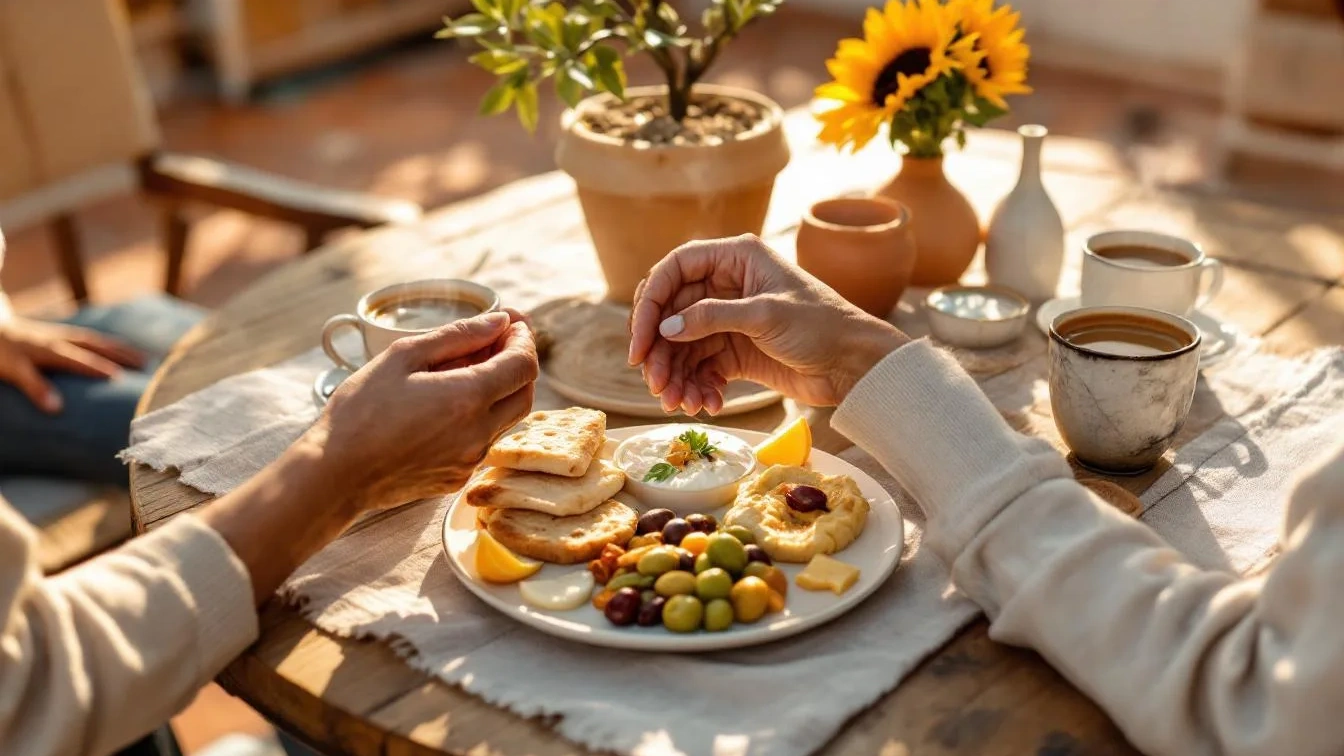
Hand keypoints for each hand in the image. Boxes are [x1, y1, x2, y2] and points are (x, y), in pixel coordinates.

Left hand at [0, 318, 145, 412]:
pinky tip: (119, 350)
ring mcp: (65, 335)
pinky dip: (110, 344)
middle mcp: (63, 340)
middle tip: (146, 364)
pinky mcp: (64, 334)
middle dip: (122, 355)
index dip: (99, 368)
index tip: (120, 379)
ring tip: (143, 358)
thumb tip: (57, 409)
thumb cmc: (2, 353)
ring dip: (122, 348)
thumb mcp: (14, 371)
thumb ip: (35, 388)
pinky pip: (93, 339)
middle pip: (98, 346)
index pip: (81, 360)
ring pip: (99, 341)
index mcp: (52, 350)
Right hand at [312, 310, 538, 511]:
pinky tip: (448, 404)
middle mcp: (479, 433)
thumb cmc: (360, 410)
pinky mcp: (458, 477)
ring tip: (466, 368)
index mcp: (468, 398)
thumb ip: (459, 336)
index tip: (511, 323)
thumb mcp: (404, 356)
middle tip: (494, 341)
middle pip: (525, 393)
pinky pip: (483, 441)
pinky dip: (479, 417)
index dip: (523, 338)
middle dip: (518, 363)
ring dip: (499, 390)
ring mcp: (470, 459)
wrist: (335, 473)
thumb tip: (499, 322)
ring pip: (507, 419)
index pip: (524, 365)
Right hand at [628, 235, 908, 413]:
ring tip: (680, 404)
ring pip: (683, 345)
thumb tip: (667, 329)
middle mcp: (727, 285)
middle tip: (655, 384)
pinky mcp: (737, 351)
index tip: (640, 343)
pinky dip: (697, 387)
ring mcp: (731, 320)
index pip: (674, 270)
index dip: (650, 304)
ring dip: (676, 375)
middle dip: (660, 350)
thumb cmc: (823, 326)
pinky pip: (702, 367)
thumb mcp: (766, 316)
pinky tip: (706, 405)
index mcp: (736, 258)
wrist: (857, 366)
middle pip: (672, 312)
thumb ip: (713, 317)